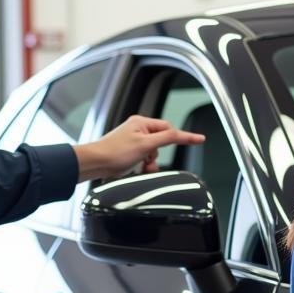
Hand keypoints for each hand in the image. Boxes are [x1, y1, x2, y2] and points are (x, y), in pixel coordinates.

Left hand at [73, 115, 204, 180]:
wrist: (95, 163)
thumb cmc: (114, 152)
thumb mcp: (146, 145)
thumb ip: (167, 138)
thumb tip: (183, 135)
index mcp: (141, 123)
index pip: (169, 129)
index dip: (182, 137)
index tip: (199, 139)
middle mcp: (137, 129)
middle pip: (160, 142)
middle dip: (158, 154)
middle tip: (149, 161)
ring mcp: (131, 140)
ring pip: (152, 152)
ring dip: (150, 162)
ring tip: (141, 167)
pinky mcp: (127, 152)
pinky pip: (143, 158)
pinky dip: (143, 165)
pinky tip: (137, 169)